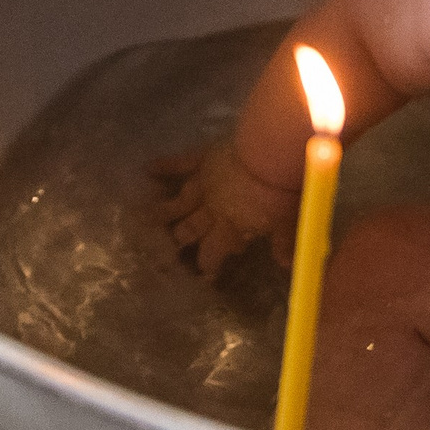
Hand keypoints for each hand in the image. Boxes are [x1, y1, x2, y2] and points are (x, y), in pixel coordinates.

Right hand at [149, 143, 300, 271]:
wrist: (270, 153)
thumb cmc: (282, 190)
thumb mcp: (288, 220)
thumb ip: (283, 242)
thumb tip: (285, 264)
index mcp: (230, 227)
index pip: (214, 253)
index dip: (209, 265)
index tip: (205, 276)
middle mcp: (210, 209)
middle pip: (191, 229)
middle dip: (181, 240)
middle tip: (171, 248)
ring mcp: (203, 183)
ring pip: (178, 202)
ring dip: (161, 212)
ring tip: (142, 219)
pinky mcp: (202, 158)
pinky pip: (179, 162)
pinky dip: (163, 165)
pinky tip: (147, 168)